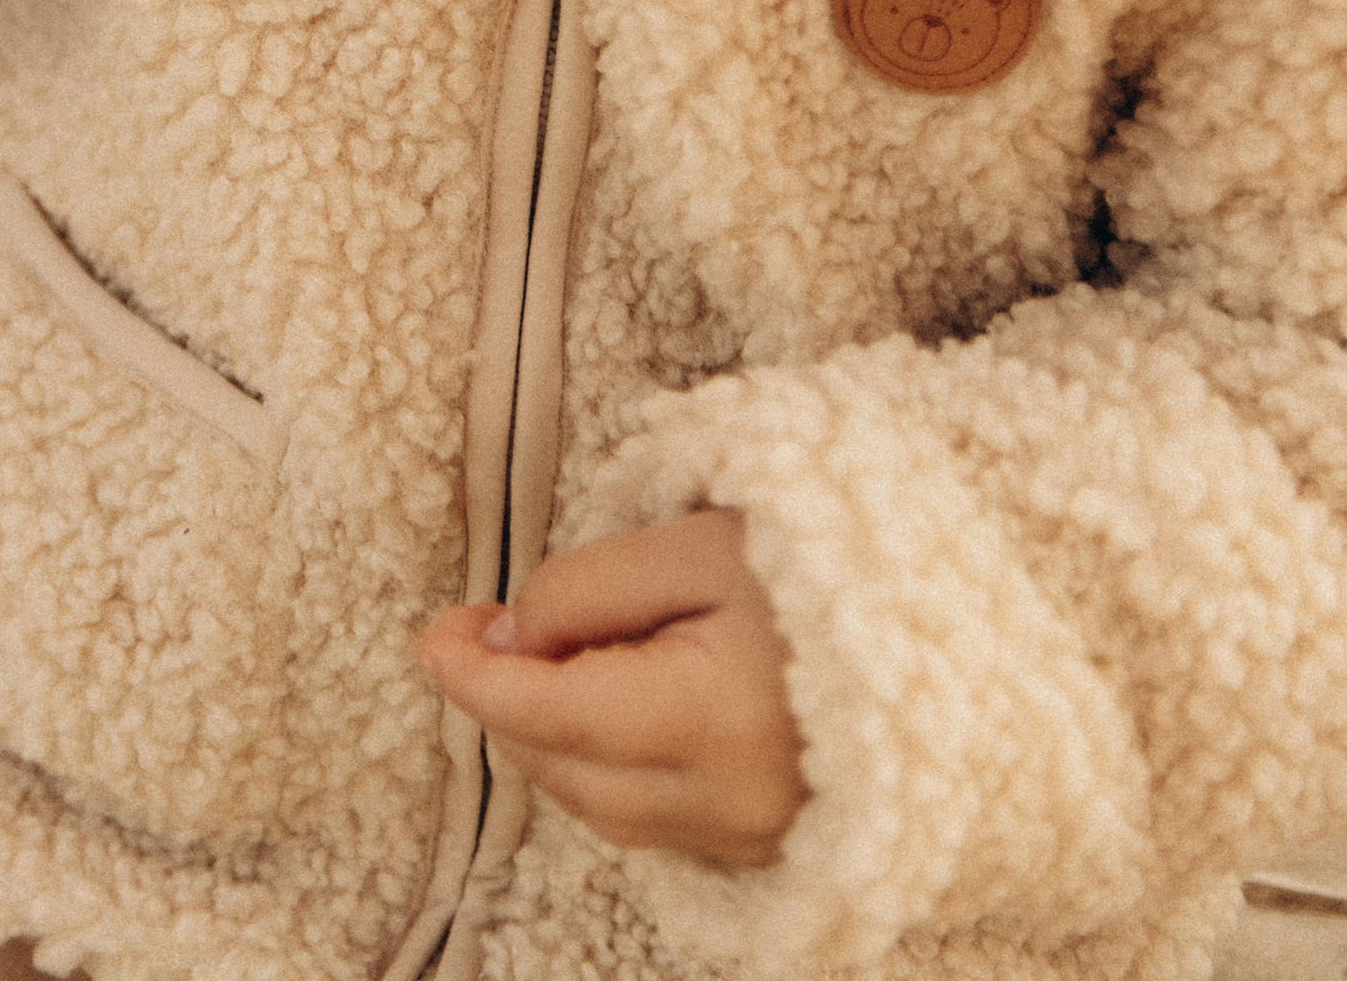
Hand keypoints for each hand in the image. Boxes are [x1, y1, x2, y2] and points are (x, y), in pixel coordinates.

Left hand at [418, 508, 805, 868]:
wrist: (954, 631)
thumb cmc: (826, 566)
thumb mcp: (698, 542)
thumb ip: (590, 588)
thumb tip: (505, 639)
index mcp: (713, 718)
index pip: (554, 717)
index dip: (479, 681)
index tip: (433, 639)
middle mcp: (729, 802)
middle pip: (570, 773)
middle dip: (508, 710)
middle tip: (471, 636)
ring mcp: (753, 836)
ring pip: (606, 809)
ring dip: (551, 742)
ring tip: (534, 663)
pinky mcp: (769, 844)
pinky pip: (656, 821)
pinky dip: (607, 771)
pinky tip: (600, 711)